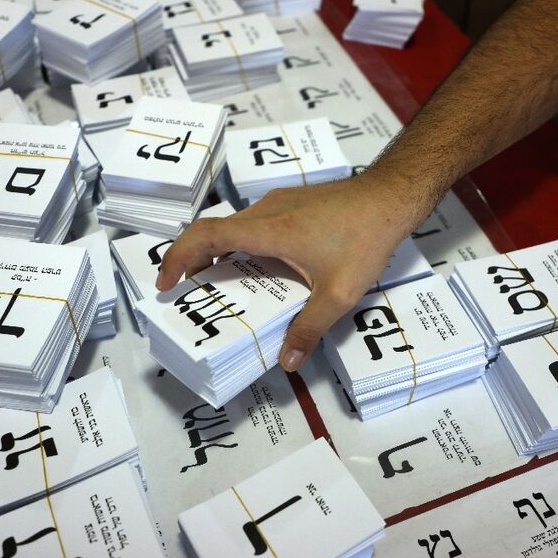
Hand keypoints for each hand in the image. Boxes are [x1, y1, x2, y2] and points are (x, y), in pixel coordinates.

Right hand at [156, 175, 421, 371]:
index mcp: (269, 231)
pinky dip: (243, 244)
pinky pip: (255, 223)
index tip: (166, 282)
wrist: (390, 196)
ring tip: (222, 284)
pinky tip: (262, 268)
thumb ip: (310, 327)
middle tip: (190, 292)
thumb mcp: (339, 292)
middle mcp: (267, 212)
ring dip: (220, 252)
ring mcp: (280, 203)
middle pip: (215, 231)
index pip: (207, 236)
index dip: (179, 257)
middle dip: (195, 261)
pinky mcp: (293, 202)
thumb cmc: (365, 239)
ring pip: (236, 226)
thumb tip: (287, 360)